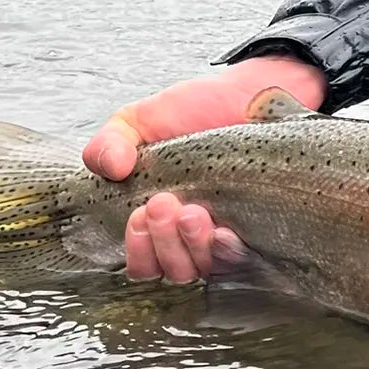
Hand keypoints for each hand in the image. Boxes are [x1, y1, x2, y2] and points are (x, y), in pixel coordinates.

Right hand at [85, 55, 326, 282]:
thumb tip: (107, 168)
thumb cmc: (197, 111)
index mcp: (159, 221)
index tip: (139, 214)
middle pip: (173, 272)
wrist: (253, 95)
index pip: (144, 265)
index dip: (138, 250)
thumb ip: (112, 142)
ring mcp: (227, 236)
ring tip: (194, 212)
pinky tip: (224, 232)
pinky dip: (227, 251)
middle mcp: (193, 237)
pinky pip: (242, 260)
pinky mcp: (261, 232)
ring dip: (192, 247)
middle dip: (162, 243)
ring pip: (204, 270)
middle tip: (163, 203)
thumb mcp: (142, 120)